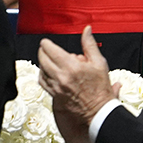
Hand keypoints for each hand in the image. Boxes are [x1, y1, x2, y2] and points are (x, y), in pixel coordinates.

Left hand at [38, 26, 118, 142]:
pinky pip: (43, 82)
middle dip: (42, 51)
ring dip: (42, 62)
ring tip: (47, 59)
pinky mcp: (55, 96)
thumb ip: (90, 44)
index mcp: (71, 67)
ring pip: (41, 70)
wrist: (99, 112)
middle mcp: (61, 77)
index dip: (46, 43)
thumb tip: (87, 30)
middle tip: (45, 48)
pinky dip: (42, 74)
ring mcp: (56, 87)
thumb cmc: (101, 89)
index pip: (50, 50)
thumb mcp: (99, 63)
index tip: (46, 41)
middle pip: (42, 59)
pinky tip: (48, 72)